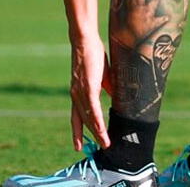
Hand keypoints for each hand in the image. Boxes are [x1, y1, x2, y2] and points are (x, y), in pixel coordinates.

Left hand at [70, 34, 110, 150]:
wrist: (85, 40)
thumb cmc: (93, 55)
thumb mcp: (101, 76)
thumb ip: (105, 88)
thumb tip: (113, 96)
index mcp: (77, 92)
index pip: (76, 116)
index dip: (77, 131)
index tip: (78, 145)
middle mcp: (76, 94)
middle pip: (82, 120)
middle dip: (89, 136)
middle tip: (95, 149)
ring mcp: (81, 91)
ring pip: (89, 117)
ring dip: (97, 132)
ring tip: (105, 144)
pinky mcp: (88, 87)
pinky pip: (93, 109)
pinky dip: (98, 121)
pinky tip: (102, 131)